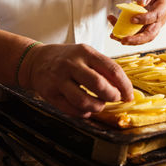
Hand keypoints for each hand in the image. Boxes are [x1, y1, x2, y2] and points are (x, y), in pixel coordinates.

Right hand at [19, 43, 133, 117]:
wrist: (36, 60)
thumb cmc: (68, 59)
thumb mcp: (86, 55)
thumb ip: (104, 69)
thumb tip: (125, 90)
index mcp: (86, 52)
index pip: (112, 70)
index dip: (125, 85)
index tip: (129, 95)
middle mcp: (71, 64)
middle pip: (99, 85)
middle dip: (112, 96)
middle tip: (115, 98)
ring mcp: (59, 79)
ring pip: (83, 101)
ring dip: (97, 107)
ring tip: (99, 104)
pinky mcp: (50, 93)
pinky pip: (71, 110)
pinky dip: (83, 113)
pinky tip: (86, 109)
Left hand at [109, 0, 165, 44]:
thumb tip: (142, 2)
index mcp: (164, 8)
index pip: (156, 17)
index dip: (145, 20)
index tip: (132, 19)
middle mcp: (159, 20)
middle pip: (150, 34)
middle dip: (137, 40)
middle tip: (124, 40)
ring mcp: (150, 25)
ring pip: (140, 37)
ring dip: (127, 38)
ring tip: (113, 35)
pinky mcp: (142, 27)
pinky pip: (133, 32)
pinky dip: (122, 32)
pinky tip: (112, 28)